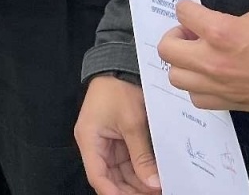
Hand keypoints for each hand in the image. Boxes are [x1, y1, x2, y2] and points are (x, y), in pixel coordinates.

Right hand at [75, 75, 161, 193]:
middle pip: (110, 177)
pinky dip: (140, 170)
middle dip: (130, 190)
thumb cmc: (119, 90)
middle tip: (154, 194)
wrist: (120, 66)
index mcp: (89, 140)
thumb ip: (141, 156)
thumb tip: (153, 184)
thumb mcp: (132, 123)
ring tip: (159, 188)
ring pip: (120, 172)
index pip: (97, 176)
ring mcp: (106, 143)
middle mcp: (95, 145)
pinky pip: (127, 162)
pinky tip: (155, 178)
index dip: (114, 193)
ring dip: (137, 182)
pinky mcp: (117, 139)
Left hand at [158, 0, 248, 120]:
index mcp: (221, 33)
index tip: (192, 11)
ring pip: (176, 77)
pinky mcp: (229, 104)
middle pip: (167, 50)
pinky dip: (197, 87)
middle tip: (191, 34)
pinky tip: (209, 78)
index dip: (186, 9)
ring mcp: (218, 86)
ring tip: (198, 58)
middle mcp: (212, 61)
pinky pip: (196, 98)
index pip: (183, 13)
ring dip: (183, 64)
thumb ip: (227, 22)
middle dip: (175, 36)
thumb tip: (211, 27)